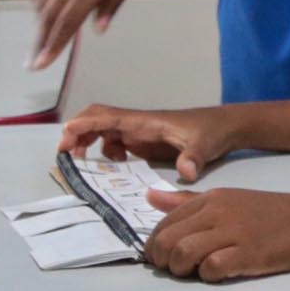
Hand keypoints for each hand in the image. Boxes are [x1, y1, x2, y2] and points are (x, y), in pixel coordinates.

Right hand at [31, 0, 151, 68]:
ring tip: (37, 39)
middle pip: (49, 19)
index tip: (39, 65)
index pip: (65, 26)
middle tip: (32, 63)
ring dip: (39, 23)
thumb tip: (98, 29)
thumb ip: (111, 5)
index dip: (52, 48)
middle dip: (40, 43)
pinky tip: (38, 4)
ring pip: (43, 2)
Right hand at [61, 102, 245, 181]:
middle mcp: (138, 124)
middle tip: (64, 152)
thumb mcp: (204, 146)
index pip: (110, 118)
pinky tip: (113, 166)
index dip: (87, 123)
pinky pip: (115, 142)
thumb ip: (193, 158)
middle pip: (99, 119)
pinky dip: (105, 152)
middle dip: (78, 130)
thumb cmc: (212, 131)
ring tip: (78, 160)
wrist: (225, 127)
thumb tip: (187, 172)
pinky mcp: (143, 142)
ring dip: (87, 141)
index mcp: (146, 121)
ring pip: (104, 131)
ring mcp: (139, 132)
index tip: (67, 133)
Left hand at [140, 186, 289, 282]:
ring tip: (193, 272)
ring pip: (183, 253)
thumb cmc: (268, 214)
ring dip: (181, 270)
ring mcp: (232, 232)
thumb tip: (150, 197)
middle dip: (161, 260)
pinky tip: (217, 274)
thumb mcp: (227, 199)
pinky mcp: (247, 254)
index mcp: (210, 199)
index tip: (161, 257)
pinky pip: (211, 268)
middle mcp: (217, 213)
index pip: (165, 223)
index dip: (155, 245)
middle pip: (167, 240)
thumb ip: (187, 202)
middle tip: (173, 269)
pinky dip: (207, 276)